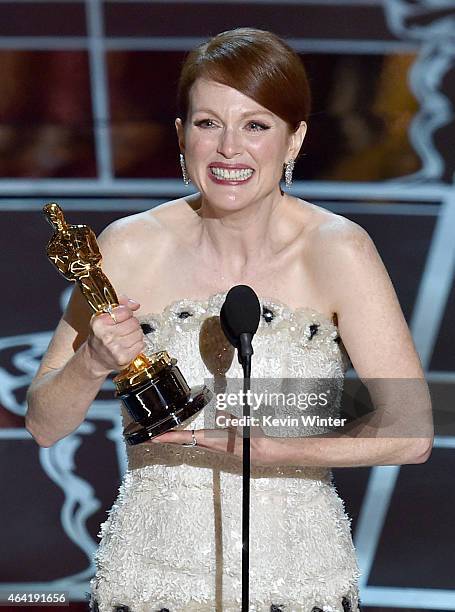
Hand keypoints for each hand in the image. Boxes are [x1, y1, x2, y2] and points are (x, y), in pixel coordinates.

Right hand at [85, 295, 144, 376]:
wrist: (95, 359)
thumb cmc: (100, 337)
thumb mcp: (104, 317)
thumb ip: (120, 304)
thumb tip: (135, 304)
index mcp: (99, 323)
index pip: (125, 311)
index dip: (126, 313)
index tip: (121, 318)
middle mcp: (106, 336)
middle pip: (134, 322)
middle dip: (131, 325)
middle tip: (123, 330)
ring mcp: (115, 348)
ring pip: (139, 333)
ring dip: (135, 335)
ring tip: (125, 338)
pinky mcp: (124, 357)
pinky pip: (141, 344)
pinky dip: (137, 345)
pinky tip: (128, 346)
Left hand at [149, 427, 269, 466]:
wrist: (261, 453)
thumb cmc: (252, 441)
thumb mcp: (243, 427)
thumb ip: (231, 420)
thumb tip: (220, 413)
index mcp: (211, 439)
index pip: (185, 438)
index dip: (169, 437)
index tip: (154, 438)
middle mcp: (208, 444)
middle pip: (181, 441)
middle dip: (164, 439)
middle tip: (147, 437)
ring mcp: (210, 445)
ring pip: (186, 442)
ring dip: (172, 439)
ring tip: (158, 436)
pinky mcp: (214, 444)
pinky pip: (194, 441)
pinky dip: (183, 438)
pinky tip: (180, 436)